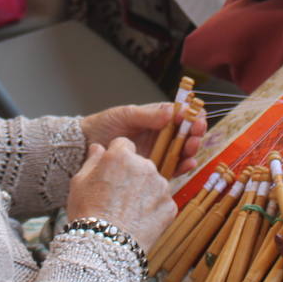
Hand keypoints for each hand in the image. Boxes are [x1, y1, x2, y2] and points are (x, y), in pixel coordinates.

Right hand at [66, 137, 177, 246]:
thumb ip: (92, 160)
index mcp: (121, 156)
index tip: (112, 171)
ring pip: (153, 182)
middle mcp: (146, 165)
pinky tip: (138, 220)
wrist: (105, 246)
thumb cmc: (87, 213)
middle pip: (141, 163)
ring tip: (128, 210)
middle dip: (132, 174)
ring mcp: (161, 186)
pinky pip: (162, 202)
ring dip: (145, 191)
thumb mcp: (79, 182)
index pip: (124, 144)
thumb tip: (98, 147)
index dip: (116, 157)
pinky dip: (153, 209)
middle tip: (118, 195)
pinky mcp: (170, 205)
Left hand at [81, 103, 206, 177]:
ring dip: (191, 148)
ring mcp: (158, 152)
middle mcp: (161, 135)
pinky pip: (172, 168)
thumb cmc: (105, 125)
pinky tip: (188, 163)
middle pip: (185, 134)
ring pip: (182, 151)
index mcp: (157, 118)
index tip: (197, 116)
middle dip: (195, 132)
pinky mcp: (153, 169)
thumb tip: (172, 112)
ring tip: (192, 146)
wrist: (86, 146)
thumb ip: (148, 115)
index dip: (193, 115)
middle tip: (196, 132)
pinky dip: (183, 166)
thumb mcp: (126, 115)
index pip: (181, 115)